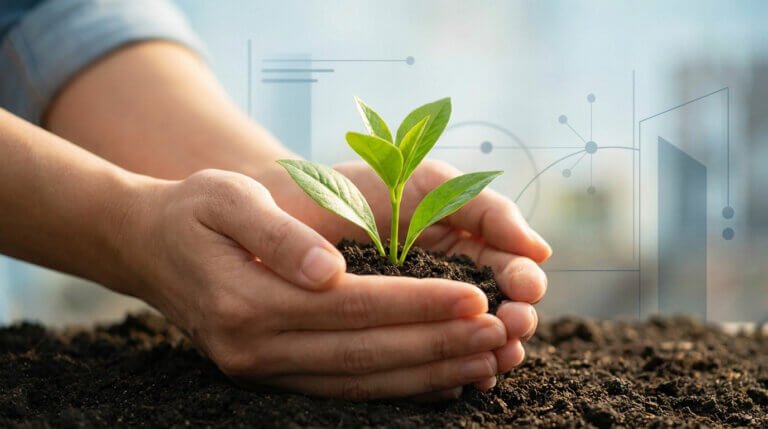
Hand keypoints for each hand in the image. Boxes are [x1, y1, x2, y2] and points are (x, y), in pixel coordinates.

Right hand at [121, 169, 508, 398]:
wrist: (149, 247)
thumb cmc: (194, 212)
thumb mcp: (224, 199)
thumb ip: (276, 233)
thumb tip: (329, 270)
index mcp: (246, 300)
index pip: (351, 307)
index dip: (417, 303)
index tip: (474, 296)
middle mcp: (254, 348)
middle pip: (363, 352)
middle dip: (436, 344)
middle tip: (498, 332)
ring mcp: (261, 369)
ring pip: (359, 381)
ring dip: (428, 373)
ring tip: (485, 359)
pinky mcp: (270, 375)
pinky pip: (343, 390)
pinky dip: (396, 389)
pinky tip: (440, 380)